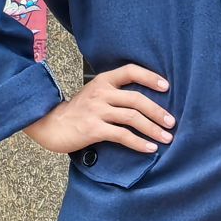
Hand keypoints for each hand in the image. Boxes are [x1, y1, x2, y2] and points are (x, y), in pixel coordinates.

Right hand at [27, 64, 173, 154]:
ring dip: (153, 129)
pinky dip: (138, 143)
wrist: (49, 125)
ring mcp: (96, 110)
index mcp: (103, 81)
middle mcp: (100, 93)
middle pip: (136, 99)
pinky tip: (150, 148)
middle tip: (172, 123)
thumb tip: (147, 102)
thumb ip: (115, 93)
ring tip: (167, 138)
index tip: (167, 87)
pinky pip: (122, 135)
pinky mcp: (93, 129)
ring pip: (132, 118)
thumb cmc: (78, 111)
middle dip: (158, 111)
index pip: (130, 71)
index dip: (150, 77)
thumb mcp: (95, 94)